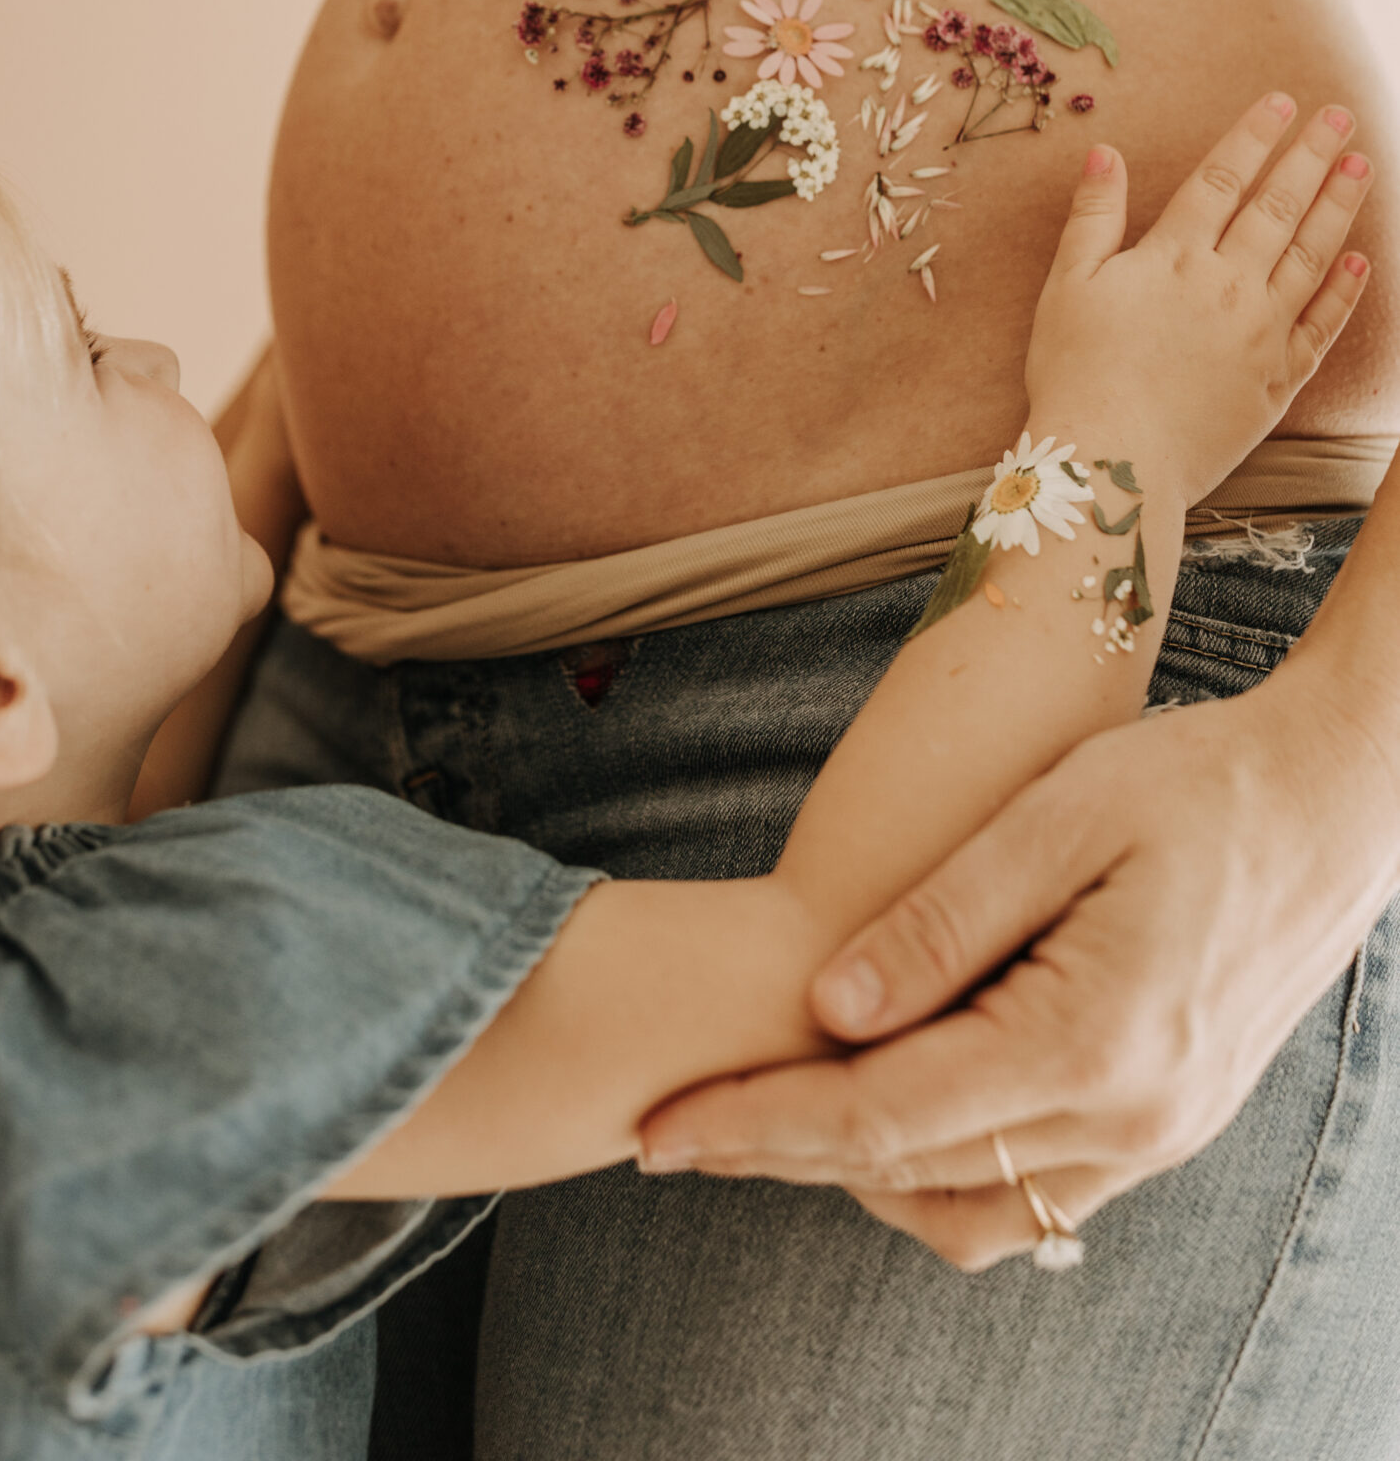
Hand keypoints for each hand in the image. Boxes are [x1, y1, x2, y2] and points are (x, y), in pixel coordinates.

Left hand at [637, 660, 1399, 1265]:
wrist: (1335, 800)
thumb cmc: (1195, 780)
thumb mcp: (1057, 817)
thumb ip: (941, 920)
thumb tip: (827, 1010)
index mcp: (1092, 1040)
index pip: (882, 1117)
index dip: (758, 1125)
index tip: (659, 1128)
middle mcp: (1130, 1118)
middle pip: (912, 1174)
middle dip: (782, 1156)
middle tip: (676, 1130)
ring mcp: (1158, 1134)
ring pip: (974, 1210)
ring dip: (863, 1175)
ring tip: (766, 1117)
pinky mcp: (1168, 1122)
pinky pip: (1034, 1192)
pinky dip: (945, 1168)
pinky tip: (888, 1106)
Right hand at [1023, 93, 1371, 505]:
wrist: (1112, 465)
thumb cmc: (1076, 374)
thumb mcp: (1068, 286)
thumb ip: (1094, 217)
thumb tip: (1106, 152)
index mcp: (1173, 257)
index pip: (1222, 178)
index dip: (1253, 135)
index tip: (1281, 100)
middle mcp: (1227, 285)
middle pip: (1277, 206)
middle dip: (1310, 155)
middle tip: (1340, 116)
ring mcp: (1260, 332)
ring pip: (1310, 256)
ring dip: (1337, 206)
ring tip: (1361, 164)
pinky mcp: (1277, 379)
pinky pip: (1321, 327)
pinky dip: (1343, 293)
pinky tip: (1359, 261)